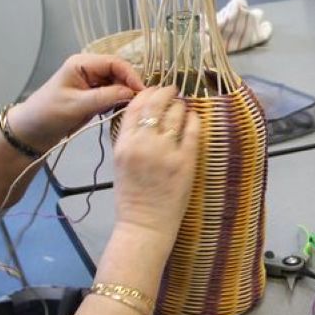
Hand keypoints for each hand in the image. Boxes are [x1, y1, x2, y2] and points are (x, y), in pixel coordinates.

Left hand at [8, 54, 143, 151]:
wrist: (32, 131)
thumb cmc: (50, 114)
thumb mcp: (78, 105)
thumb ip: (106, 97)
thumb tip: (132, 93)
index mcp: (82, 63)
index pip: (115, 63)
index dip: (131, 76)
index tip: (141, 93)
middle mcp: (89, 69)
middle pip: (119, 72)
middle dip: (129, 86)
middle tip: (139, 104)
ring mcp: (91, 82)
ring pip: (117, 84)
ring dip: (124, 95)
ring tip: (130, 109)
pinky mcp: (92, 95)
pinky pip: (112, 94)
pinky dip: (118, 102)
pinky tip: (118, 112)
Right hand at [112, 86, 199, 251]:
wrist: (145, 224)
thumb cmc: (131, 196)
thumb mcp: (120, 162)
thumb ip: (128, 138)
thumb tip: (141, 114)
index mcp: (124, 144)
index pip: (135, 106)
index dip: (146, 92)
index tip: (154, 90)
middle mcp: (143, 144)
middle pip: (156, 104)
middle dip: (165, 92)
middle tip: (172, 90)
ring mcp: (165, 152)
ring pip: (176, 113)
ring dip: (180, 105)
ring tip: (182, 105)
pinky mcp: (185, 161)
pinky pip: (193, 130)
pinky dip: (194, 120)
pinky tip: (194, 118)